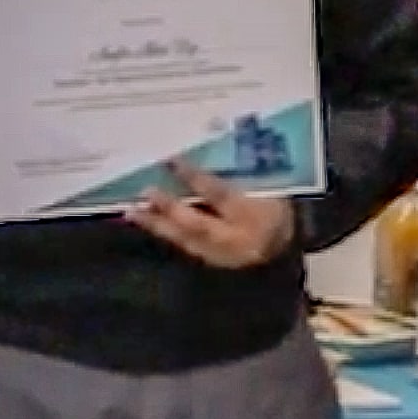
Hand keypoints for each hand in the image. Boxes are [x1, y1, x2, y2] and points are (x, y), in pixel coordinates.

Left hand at [135, 163, 297, 268]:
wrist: (285, 244)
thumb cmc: (275, 206)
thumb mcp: (268, 187)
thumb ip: (238, 176)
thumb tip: (200, 155)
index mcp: (255, 215)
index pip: (220, 195)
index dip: (194, 178)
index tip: (170, 161)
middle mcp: (237, 239)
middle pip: (198, 224)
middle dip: (170, 208)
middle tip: (146, 191)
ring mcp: (224, 256)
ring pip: (186, 239)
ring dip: (157, 225)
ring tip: (132, 211)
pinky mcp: (213, 263)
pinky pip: (186, 247)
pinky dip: (166, 234)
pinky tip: (147, 223)